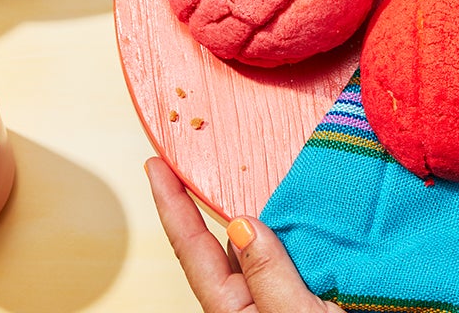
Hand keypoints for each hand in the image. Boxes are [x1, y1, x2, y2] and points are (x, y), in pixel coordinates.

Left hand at [145, 157, 342, 312]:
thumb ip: (271, 275)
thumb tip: (241, 225)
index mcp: (233, 311)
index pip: (192, 248)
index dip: (171, 203)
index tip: (153, 164)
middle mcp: (247, 305)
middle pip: (222, 245)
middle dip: (212, 204)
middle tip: (205, 161)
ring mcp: (272, 303)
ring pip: (258, 250)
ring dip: (259, 217)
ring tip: (262, 183)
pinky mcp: (301, 300)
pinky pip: (289, 259)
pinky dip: (291, 234)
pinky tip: (304, 218)